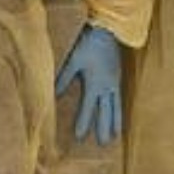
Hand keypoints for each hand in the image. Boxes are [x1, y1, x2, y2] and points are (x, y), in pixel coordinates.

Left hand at [54, 25, 121, 144]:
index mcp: (95, 83)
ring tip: (116, 135)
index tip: (80, 138)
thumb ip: (64, 79)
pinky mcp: (118, 77)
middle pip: (106, 111)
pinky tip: (118, 114)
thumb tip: (54, 95)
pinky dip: (119, 110)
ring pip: (116, 106)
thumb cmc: (89, 44)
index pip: (88, 108)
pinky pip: (119, 98)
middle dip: (104, 128)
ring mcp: (115, 82)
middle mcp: (107, 86)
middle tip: (103, 144)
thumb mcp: (73, 61)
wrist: (109, 29)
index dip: (83, 123)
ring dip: (115, 121)